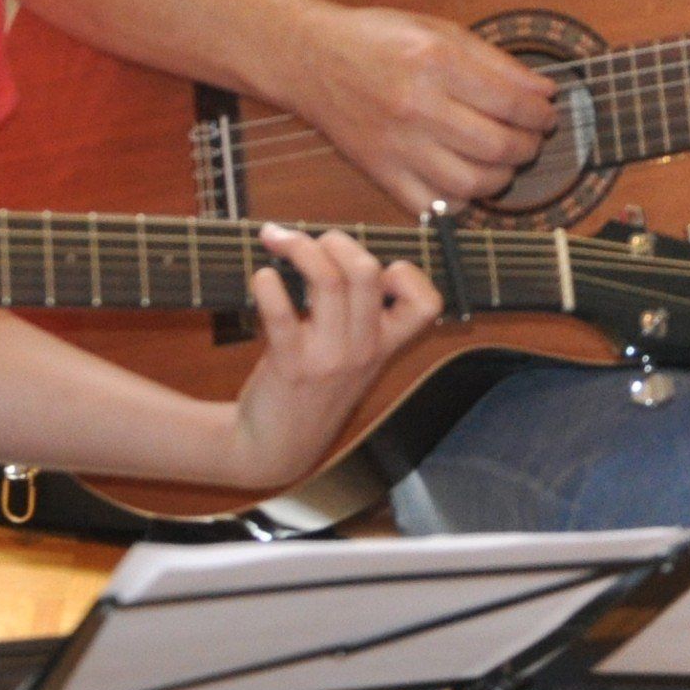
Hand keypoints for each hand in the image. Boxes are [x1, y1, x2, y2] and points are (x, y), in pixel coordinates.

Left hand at [228, 223, 447, 490]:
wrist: (276, 448)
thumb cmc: (313, 392)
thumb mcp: (354, 361)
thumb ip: (361, 317)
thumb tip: (341, 254)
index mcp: (385, 346)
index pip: (427, 303)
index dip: (407, 272)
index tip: (375, 267)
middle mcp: (363, 350)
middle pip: (368, 271)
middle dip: (338, 240)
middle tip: (312, 241)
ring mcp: (328, 358)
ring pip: (328, 281)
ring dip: (300, 248)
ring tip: (277, 240)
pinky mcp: (290, 364)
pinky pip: (282, 315)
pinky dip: (268, 286)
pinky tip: (262, 277)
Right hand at [287, 4, 555, 214]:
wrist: (312, 59)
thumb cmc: (377, 40)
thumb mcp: (440, 30)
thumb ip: (495, 62)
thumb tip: (543, 92)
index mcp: (435, 61)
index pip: (511, 102)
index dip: (541, 113)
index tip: (546, 113)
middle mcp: (416, 105)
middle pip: (497, 145)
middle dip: (529, 145)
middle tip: (531, 138)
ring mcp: (397, 145)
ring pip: (471, 182)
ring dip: (502, 176)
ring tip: (505, 160)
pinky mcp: (381, 172)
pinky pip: (434, 206)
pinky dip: (460, 200)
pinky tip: (466, 179)